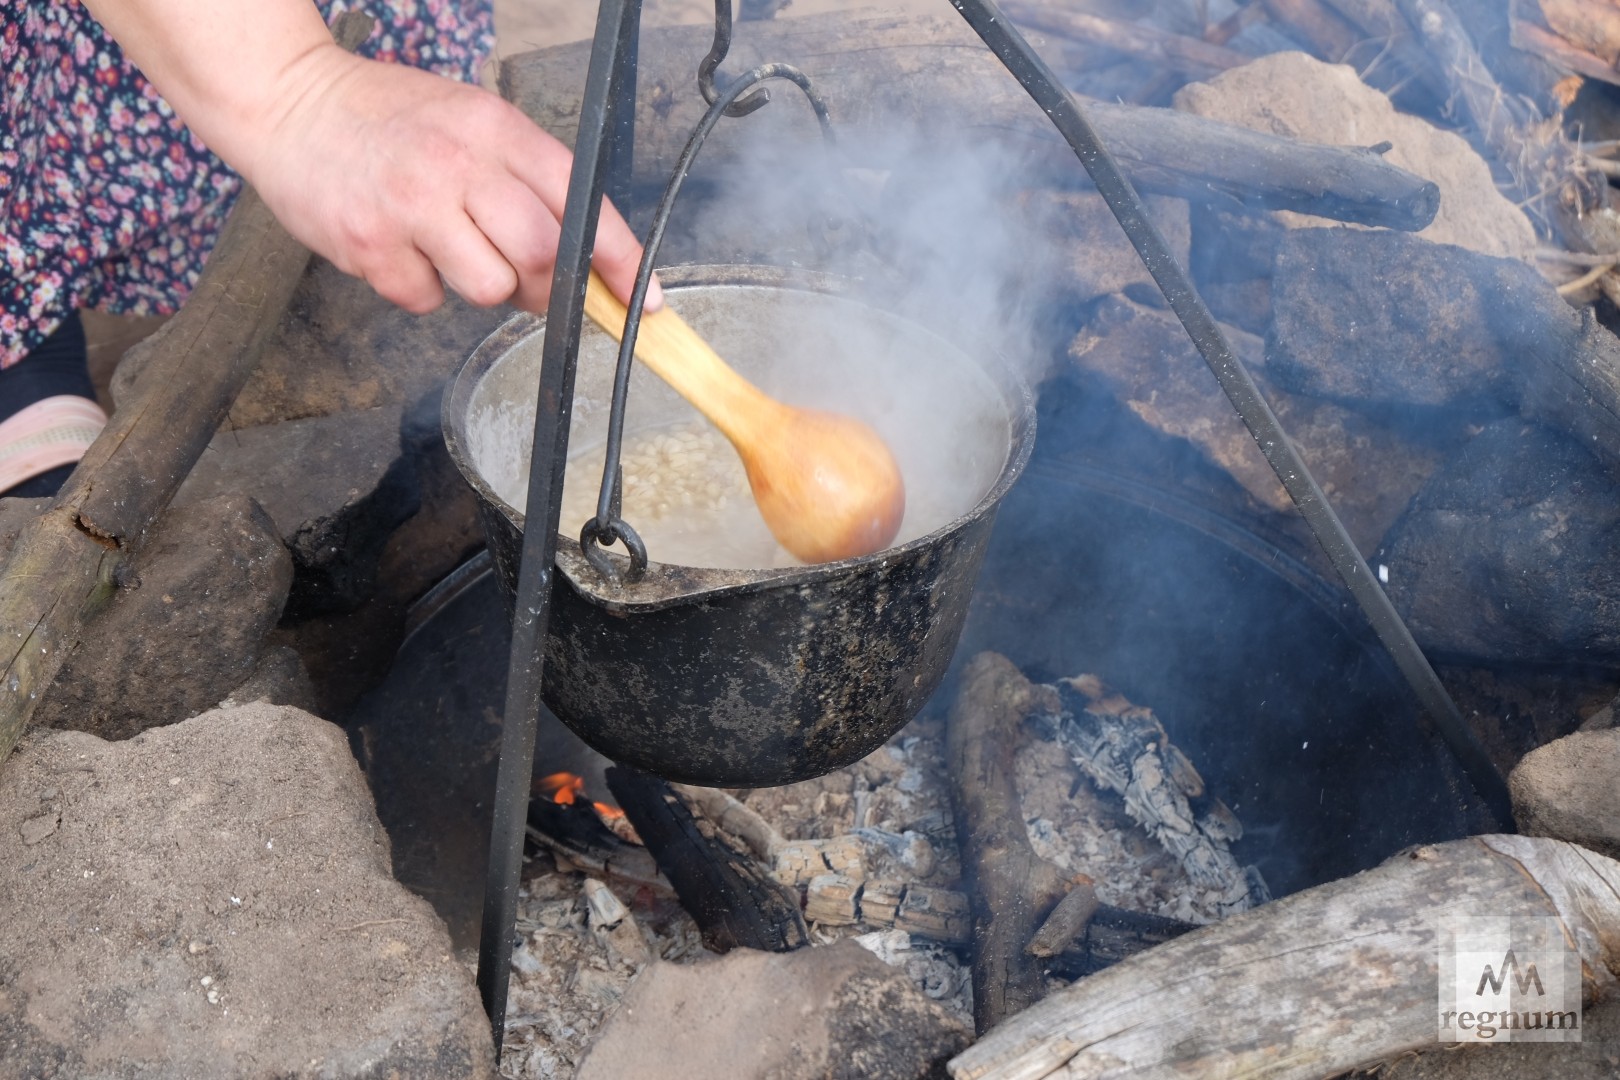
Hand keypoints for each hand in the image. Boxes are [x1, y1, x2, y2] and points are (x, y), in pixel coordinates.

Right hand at [240, 44, 657, 315]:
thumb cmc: (391, 119)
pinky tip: (400, 247)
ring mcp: (411, 208)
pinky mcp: (369, 247)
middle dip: (552, 287)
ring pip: (490, 288)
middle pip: (544, 256)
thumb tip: (585, 262)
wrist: (288, 103)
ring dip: (482, 284)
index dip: (619, 258)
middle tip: (533, 284)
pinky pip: (427, 300)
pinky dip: (421, 287)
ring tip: (447, 246)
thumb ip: (527, 180)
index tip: (643, 299)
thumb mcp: (473, 121)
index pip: (581, 202)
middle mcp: (458, 165)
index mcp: (496, 130)